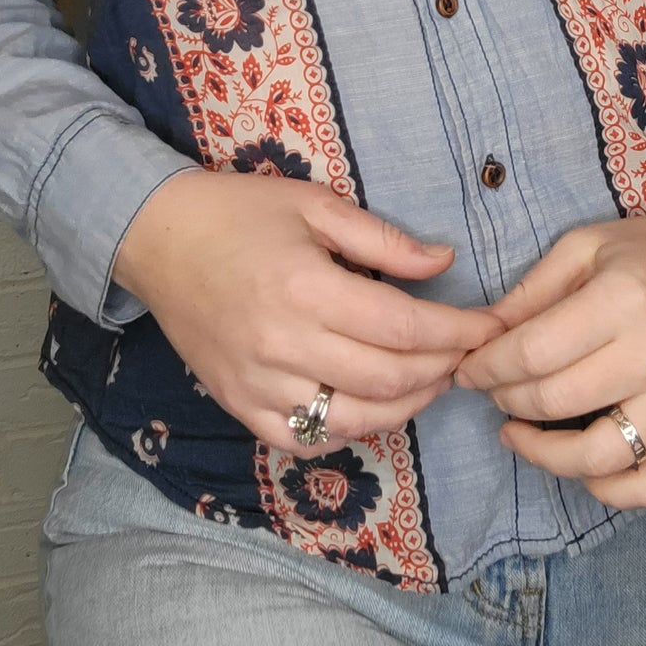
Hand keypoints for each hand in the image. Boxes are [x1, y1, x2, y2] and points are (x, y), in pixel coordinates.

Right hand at [112, 168, 506, 454]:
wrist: (156, 238)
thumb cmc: (239, 212)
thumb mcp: (314, 204)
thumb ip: (382, 238)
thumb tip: (444, 262)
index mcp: (306, 287)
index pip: (404, 328)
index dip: (457, 332)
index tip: (489, 326)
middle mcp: (283, 344)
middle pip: (389, 379)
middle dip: (443, 369)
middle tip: (468, 354)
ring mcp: (258, 384)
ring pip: (355, 419)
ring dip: (408, 405)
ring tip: (432, 380)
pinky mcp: (238, 405)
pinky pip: (305, 441)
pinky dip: (350, 431)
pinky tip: (372, 406)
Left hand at [450, 208, 645, 509]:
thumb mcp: (585, 246)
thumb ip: (530, 291)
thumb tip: (479, 334)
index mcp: (624, 300)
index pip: (533, 352)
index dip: (487, 367)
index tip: (468, 369)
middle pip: (556, 402)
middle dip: (506, 400)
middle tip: (491, 391)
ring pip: (597, 457)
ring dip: (542, 454)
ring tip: (516, 433)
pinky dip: (608, 490)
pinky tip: (580, 467)